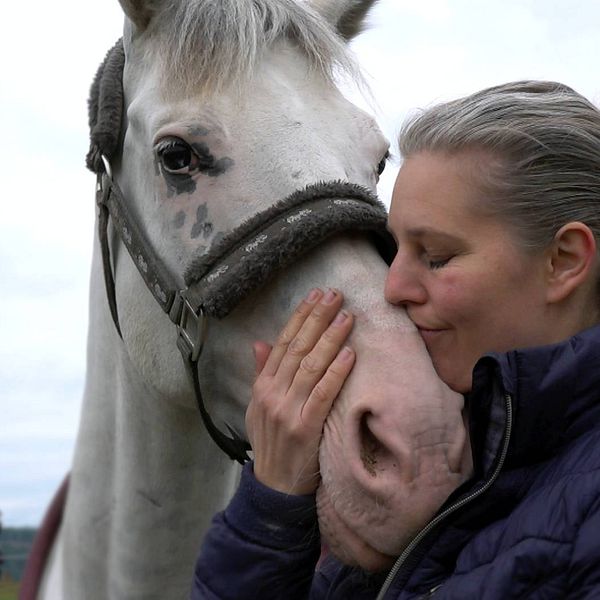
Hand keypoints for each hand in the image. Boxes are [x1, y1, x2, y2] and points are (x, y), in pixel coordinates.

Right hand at [246, 288, 354, 494]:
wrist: (273, 487)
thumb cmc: (271, 443)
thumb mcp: (258, 407)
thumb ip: (261, 374)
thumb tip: (260, 342)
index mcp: (262, 386)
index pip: (282, 343)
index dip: (300, 317)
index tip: (315, 295)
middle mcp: (272, 394)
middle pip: (297, 348)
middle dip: (317, 318)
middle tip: (335, 294)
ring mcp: (288, 411)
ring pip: (311, 366)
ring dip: (330, 338)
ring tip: (346, 316)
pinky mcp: (305, 429)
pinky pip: (323, 394)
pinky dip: (336, 372)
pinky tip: (350, 354)